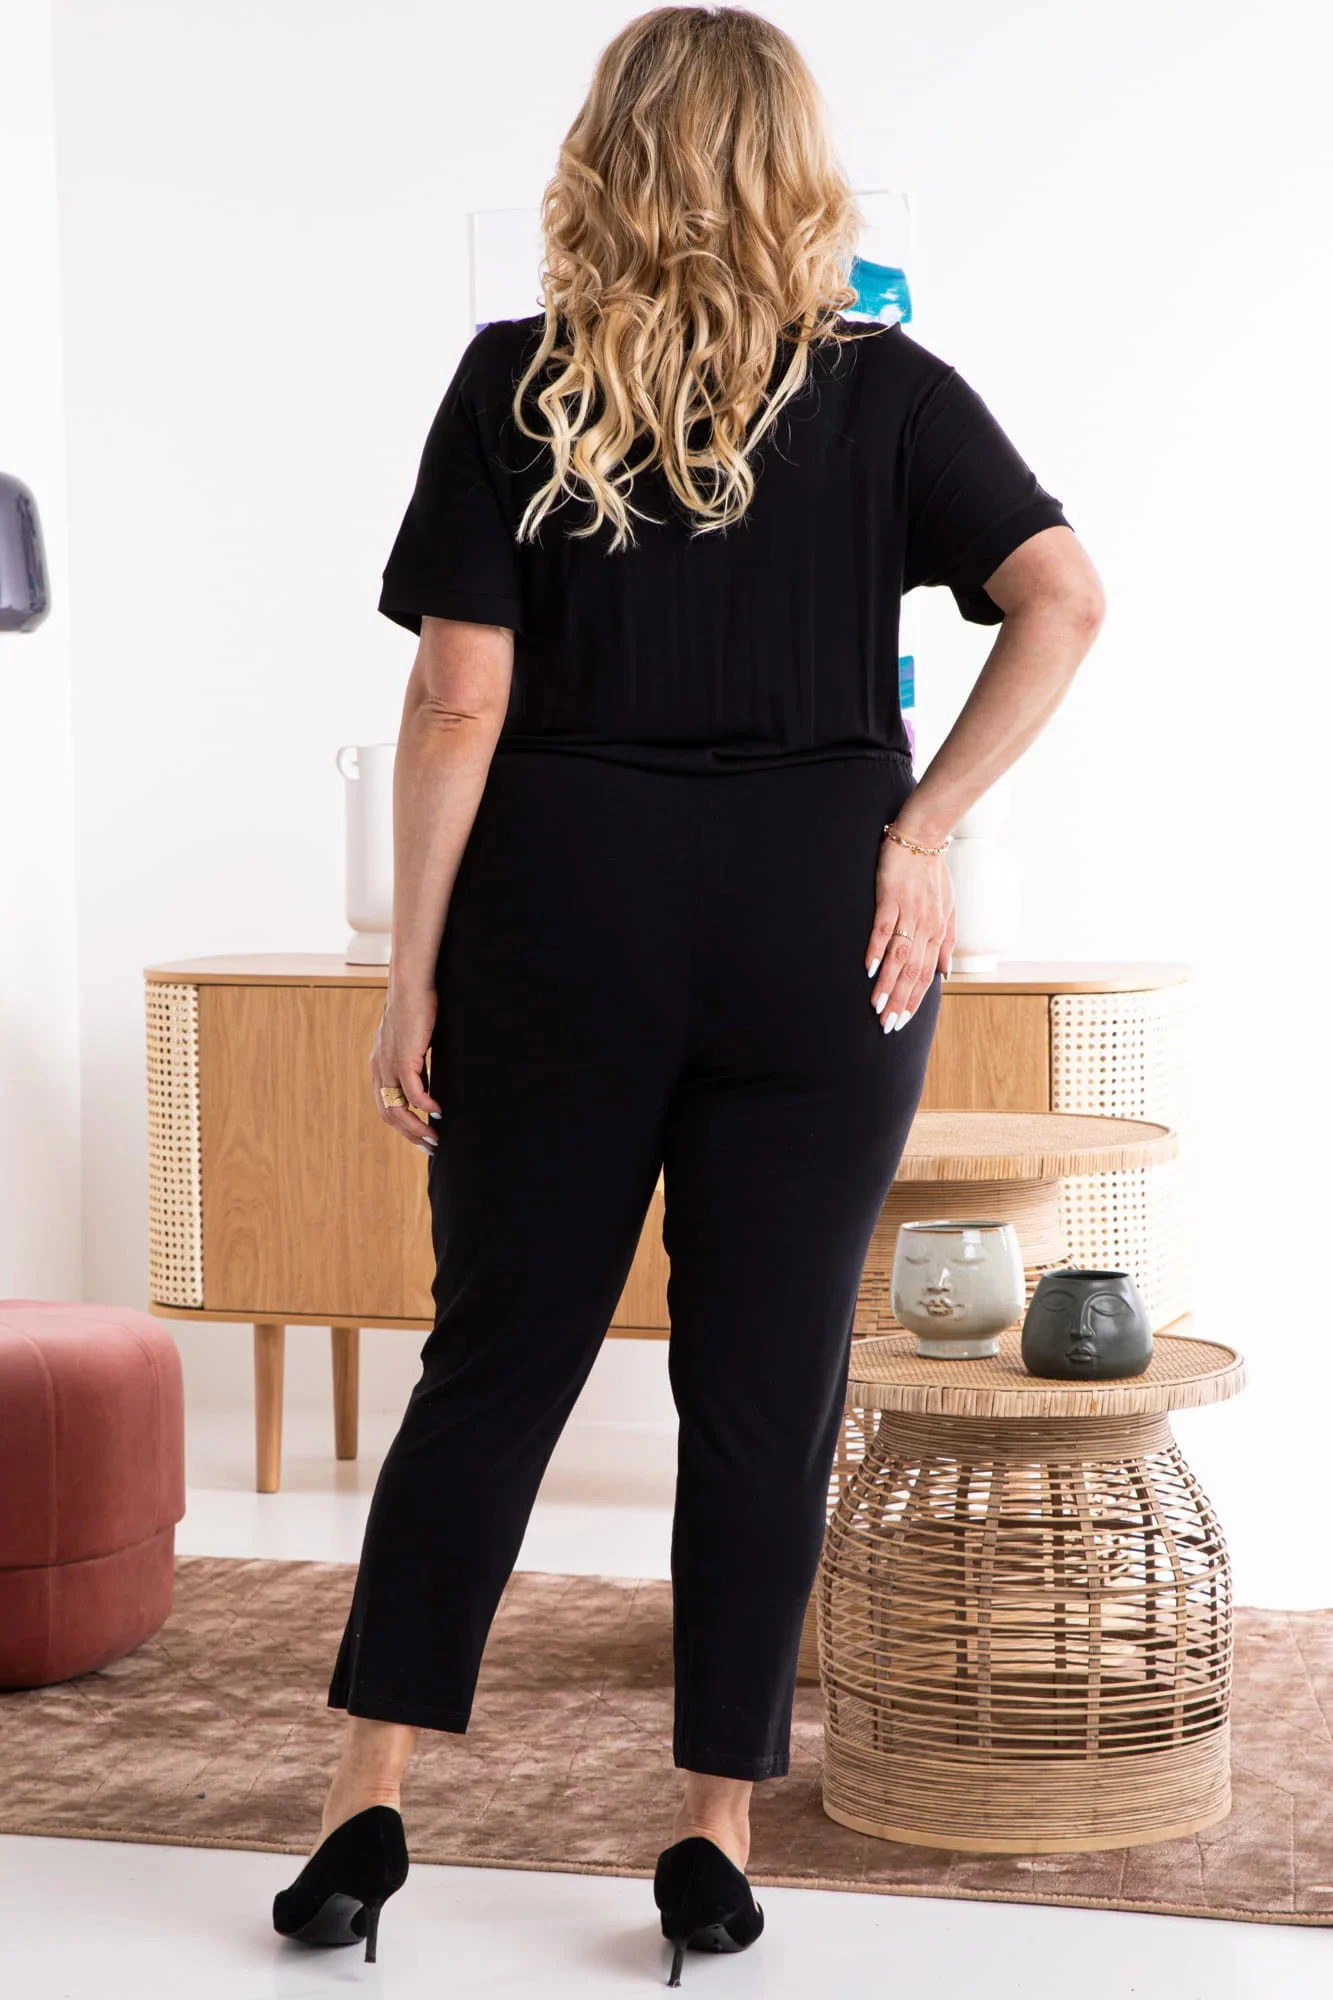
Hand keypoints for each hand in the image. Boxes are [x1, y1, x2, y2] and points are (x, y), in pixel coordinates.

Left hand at [371, 982, 441, 1151]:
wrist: (411, 986)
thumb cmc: (415, 1010)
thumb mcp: (413, 1045)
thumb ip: (415, 1067)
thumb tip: (428, 1089)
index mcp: (379, 1067)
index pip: (385, 1107)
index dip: (402, 1127)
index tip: (421, 1138)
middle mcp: (379, 1069)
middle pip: (389, 1114)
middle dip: (410, 1134)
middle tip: (430, 1146)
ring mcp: (389, 1064)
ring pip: (397, 1108)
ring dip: (416, 1127)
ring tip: (434, 1137)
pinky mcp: (404, 1057)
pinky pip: (413, 1092)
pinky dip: (425, 1106)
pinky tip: (438, 1112)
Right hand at [865, 837, 954, 1027]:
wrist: (923, 838)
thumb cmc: (933, 874)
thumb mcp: (949, 909)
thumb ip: (947, 942)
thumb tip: (945, 974)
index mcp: (937, 932)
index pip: (926, 976)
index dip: (914, 1001)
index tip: (903, 1022)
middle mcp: (925, 927)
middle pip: (913, 972)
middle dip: (900, 1002)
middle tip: (887, 1025)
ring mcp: (908, 913)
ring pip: (899, 957)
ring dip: (888, 983)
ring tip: (876, 1006)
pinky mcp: (891, 898)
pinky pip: (883, 929)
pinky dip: (877, 950)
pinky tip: (869, 969)